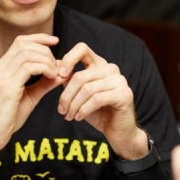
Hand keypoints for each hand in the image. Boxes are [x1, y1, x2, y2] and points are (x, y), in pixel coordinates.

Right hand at [0, 34, 64, 155]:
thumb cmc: (8, 119)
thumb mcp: (30, 97)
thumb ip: (44, 83)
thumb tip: (61, 72)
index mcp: (0, 68)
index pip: (19, 42)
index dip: (38, 38)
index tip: (55, 42)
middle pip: (24, 44)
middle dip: (45, 50)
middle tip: (57, 65)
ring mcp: (1, 76)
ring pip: (27, 53)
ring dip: (46, 60)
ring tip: (55, 72)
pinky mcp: (6, 87)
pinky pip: (29, 67)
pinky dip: (44, 68)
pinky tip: (51, 77)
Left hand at [57, 43, 147, 158]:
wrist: (117, 131)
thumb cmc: (97, 111)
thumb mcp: (78, 93)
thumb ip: (68, 78)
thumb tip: (54, 64)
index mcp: (99, 64)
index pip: (82, 48)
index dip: (68, 59)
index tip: (59, 75)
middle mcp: (111, 69)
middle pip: (80, 76)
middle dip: (66, 95)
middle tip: (61, 110)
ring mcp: (119, 80)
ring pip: (87, 89)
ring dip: (74, 105)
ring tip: (68, 116)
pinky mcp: (124, 94)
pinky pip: (96, 99)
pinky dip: (83, 110)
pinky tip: (78, 117)